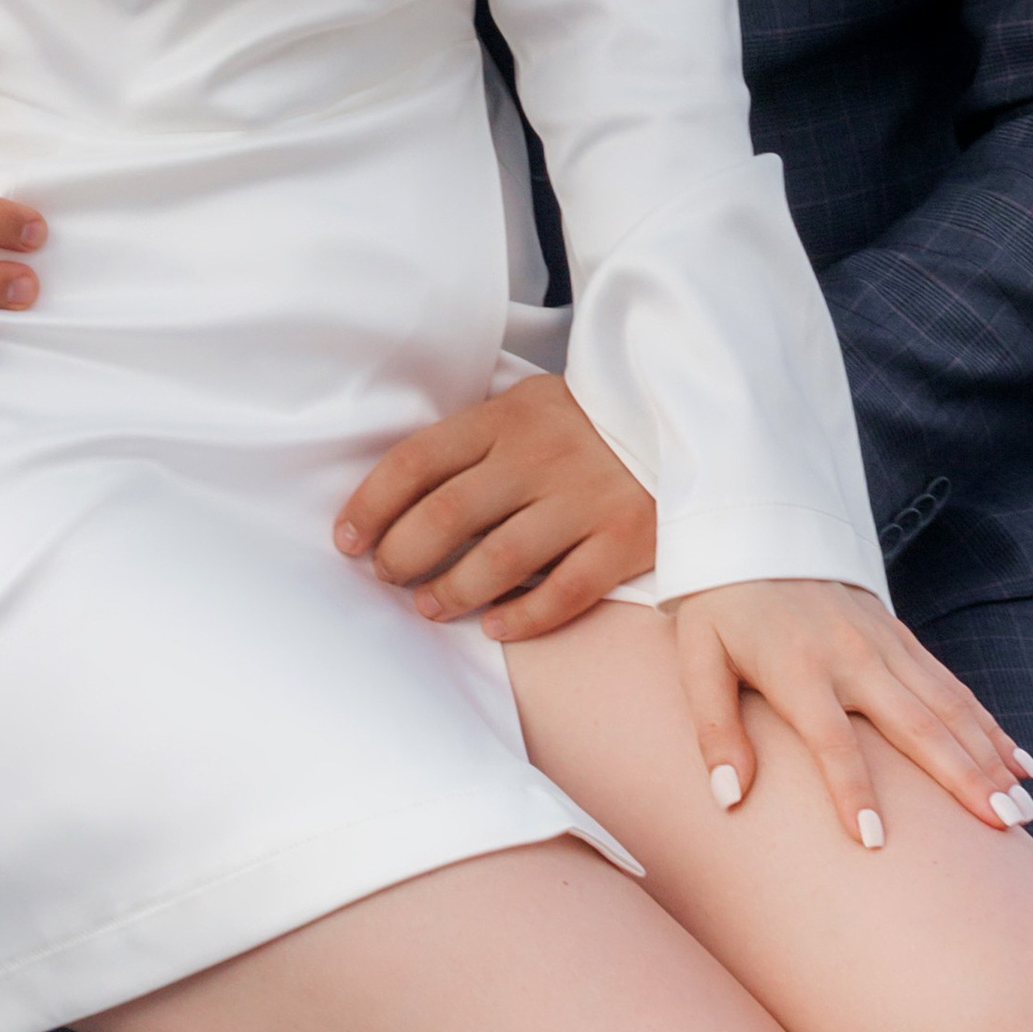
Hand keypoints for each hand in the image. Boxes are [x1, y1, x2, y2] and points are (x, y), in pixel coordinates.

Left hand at [334, 375, 655, 639]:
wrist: (685, 416)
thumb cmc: (588, 420)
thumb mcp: (528, 405)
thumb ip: (475, 441)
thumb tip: (398, 494)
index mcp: (508, 417)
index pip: (417, 461)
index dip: (371, 505)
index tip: (347, 539)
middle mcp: (541, 456)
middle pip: (447, 515)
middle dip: (401, 555)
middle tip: (388, 576)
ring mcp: (586, 499)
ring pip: (498, 561)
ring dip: (451, 592)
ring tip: (430, 606)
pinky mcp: (625, 539)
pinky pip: (563, 592)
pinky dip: (521, 617)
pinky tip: (494, 626)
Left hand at [674, 581, 1032, 850]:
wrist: (756, 526)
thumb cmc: (721, 605)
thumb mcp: (698, 658)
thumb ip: (713, 728)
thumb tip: (729, 797)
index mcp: (798, 668)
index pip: (831, 741)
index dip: (851, 791)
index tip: (874, 844)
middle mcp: (852, 657)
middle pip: (916, 725)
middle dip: (963, 777)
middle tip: (1002, 826)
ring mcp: (884, 644)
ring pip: (947, 707)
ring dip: (988, 757)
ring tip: (1023, 808)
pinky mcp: (900, 636)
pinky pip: (951, 686)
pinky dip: (988, 724)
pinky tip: (1017, 759)